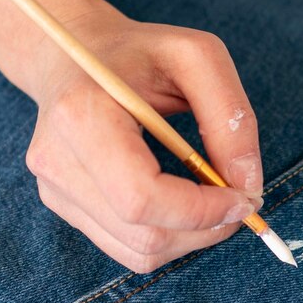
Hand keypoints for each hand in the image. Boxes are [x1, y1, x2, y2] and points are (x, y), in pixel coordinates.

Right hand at [19, 11, 263, 272]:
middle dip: (205, 228)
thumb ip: (231, 117)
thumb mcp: (197, 57)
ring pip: (137, 250)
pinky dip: (167, 235)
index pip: (140, 197)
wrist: (73, 55)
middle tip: (240, 200)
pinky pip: (125, 247)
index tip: (245, 197)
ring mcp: (53, 188)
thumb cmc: (138, 52)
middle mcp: (56, 160)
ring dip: (191, 237)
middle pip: (142, 233)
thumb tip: (248, 185)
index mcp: (82, 115)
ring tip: (212, 198)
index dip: (200, 211)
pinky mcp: (60, 205)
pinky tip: (179, 201)